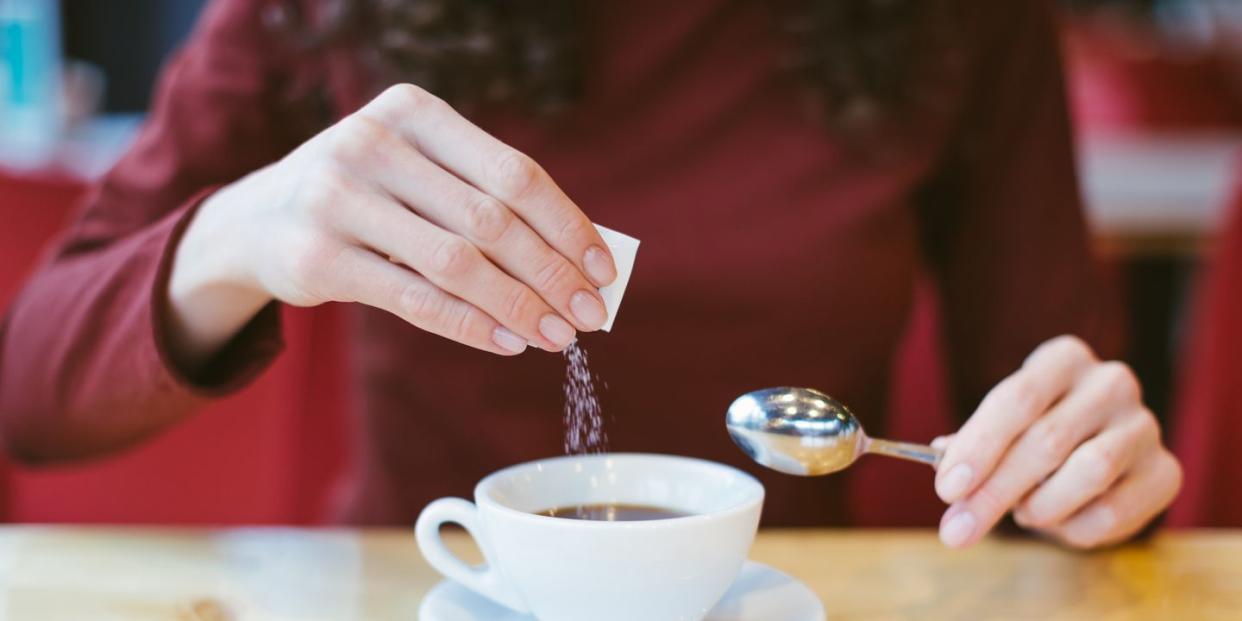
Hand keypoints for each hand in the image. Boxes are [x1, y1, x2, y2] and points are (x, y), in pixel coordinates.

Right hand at [169, 84, 616, 366]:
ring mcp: (338, 199)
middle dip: (551, 274)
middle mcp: (372, 144)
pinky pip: (415, 300)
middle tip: (589, 315)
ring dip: (518, 307)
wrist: (257, 219)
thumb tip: (577, 262)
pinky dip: (471, 326)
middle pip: (491, 220)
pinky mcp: (317, 258)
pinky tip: (507, 342)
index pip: (514, 172)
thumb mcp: (418, 170)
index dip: (567, 225)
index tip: (602, 270)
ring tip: (556, 336)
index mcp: (413, 111)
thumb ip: (485, 198)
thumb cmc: (368, 195)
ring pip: (457, 263)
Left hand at [933, 335, 1181, 548]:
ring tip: (1022, 513)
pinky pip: (1113, 512)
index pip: (1017, 399)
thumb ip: (971, 445)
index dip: (978, 446)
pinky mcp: (1166, 472)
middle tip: (958, 528)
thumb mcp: (1000, 428)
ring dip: (1040, 507)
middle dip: (994, 492)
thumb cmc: (1036, 432)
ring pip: (1088, 473)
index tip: (947, 488)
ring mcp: (1145, 426)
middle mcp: (1111, 383)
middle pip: (1047, 441)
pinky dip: (1073, 528)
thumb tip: (944, 467)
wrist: (1101, 454)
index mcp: (1063, 359)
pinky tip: (1059, 522)